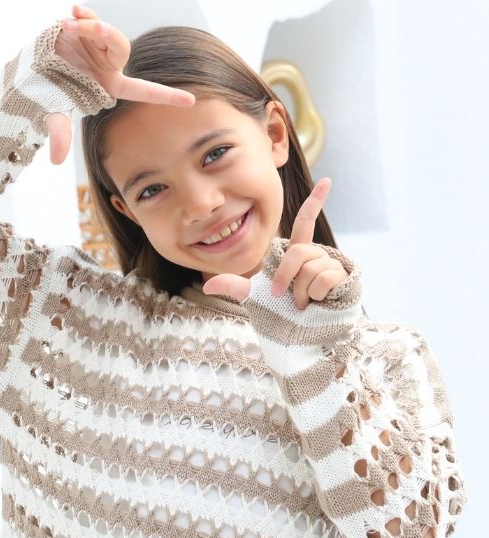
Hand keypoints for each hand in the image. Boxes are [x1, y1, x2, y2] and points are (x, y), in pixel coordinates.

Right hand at [45, 4, 195, 163]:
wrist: (27, 73)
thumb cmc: (46, 95)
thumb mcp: (54, 113)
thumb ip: (59, 133)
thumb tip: (55, 161)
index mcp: (109, 85)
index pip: (143, 90)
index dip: (166, 95)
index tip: (191, 102)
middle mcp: (108, 65)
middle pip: (122, 48)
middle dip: (103, 35)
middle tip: (77, 28)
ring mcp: (98, 46)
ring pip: (106, 31)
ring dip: (89, 26)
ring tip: (67, 26)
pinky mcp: (86, 29)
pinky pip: (92, 17)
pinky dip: (84, 14)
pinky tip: (73, 13)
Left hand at [203, 177, 349, 308]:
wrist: (298, 341)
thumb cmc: (280, 320)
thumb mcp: (254, 299)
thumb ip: (235, 287)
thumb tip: (207, 286)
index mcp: (298, 256)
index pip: (304, 224)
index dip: (314, 203)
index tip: (326, 181)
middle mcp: (316, 258)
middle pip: (298, 252)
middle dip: (285, 277)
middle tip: (282, 297)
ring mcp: (332, 268)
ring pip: (310, 267)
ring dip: (300, 292)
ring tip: (303, 305)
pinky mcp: (344, 280)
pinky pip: (324, 278)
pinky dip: (316, 295)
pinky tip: (318, 304)